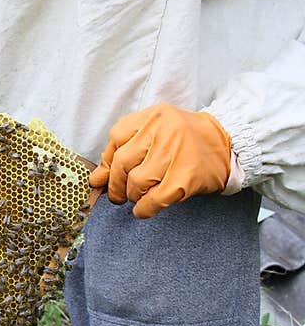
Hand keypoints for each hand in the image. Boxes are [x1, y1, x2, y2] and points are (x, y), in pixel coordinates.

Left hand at [89, 103, 231, 218]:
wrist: (229, 144)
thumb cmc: (185, 140)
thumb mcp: (156, 134)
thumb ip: (124, 150)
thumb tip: (96, 179)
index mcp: (153, 116)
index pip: (116, 138)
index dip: (108, 161)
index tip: (107, 176)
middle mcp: (164, 130)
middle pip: (122, 162)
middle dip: (115, 184)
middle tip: (118, 194)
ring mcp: (176, 153)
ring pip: (136, 181)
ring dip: (131, 196)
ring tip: (137, 197)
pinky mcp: (186, 177)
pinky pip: (154, 199)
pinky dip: (144, 209)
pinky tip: (144, 209)